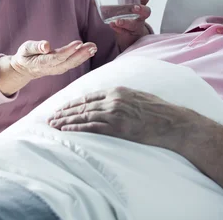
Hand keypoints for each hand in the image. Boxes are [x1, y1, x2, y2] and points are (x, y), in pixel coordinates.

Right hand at [11, 40, 96, 78]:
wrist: (26, 69)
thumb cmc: (26, 56)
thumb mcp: (25, 49)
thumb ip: (35, 47)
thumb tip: (46, 45)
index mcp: (42, 63)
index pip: (57, 57)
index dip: (68, 51)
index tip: (79, 43)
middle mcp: (51, 68)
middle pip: (68, 62)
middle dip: (81, 54)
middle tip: (92, 46)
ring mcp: (58, 69)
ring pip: (72, 63)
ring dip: (84, 56)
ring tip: (93, 47)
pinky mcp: (62, 68)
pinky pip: (73, 64)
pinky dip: (82, 58)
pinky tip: (90, 51)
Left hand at [47, 86, 196, 149]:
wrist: (172, 122)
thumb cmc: (159, 111)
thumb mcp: (139, 97)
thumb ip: (123, 98)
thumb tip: (113, 101)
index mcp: (118, 90)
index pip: (89, 96)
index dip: (73, 103)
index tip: (62, 108)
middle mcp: (113, 99)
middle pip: (82, 106)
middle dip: (64, 112)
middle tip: (50, 117)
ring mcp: (115, 113)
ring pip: (83, 116)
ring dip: (66, 121)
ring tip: (53, 125)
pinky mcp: (117, 128)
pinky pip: (91, 128)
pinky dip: (76, 129)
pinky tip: (66, 131)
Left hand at [110, 0, 151, 50]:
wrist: (130, 34)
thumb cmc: (125, 15)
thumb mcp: (119, 8)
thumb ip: (108, 3)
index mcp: (139, 5)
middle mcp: (140, 16)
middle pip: (146, 12)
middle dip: (142, 9)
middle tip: (135, 7)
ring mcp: (136, 26)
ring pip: (135, 24)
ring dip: (127, 22)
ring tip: (118, 21)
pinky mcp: (130, 34)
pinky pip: (124, 32)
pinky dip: (118, 28)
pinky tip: (112, 25)